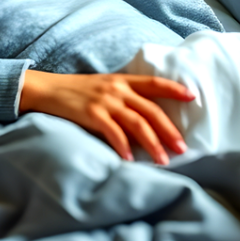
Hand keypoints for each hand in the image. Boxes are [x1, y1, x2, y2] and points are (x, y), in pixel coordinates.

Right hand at [18, 70, 193, 164]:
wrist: (47, 89)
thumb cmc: (78, 92)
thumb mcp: (105, 87)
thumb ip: (125, 98)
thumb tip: (148, 120)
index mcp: (123, 80)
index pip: (155, 83)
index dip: (174, 89)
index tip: (192, 97)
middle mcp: (117, 89)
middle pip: (151, 110)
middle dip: (170, 131)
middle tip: (182, 148)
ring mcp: (105, 102)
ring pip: (137, 123)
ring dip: (153, 144)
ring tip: (163, 160)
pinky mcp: (91, 114)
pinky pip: (113, 132)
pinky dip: (124, 146)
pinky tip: (130, 159)